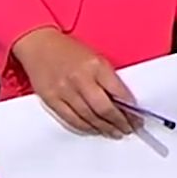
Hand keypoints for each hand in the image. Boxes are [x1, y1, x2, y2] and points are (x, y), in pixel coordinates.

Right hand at [12, 28, 138, 137]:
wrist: (38, 44)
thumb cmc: (70, 50)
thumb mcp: (96, 58)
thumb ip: (108, 79)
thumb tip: (123, 103)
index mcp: (96, 65)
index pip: (118, 92)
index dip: (130, 109)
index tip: (137, 118)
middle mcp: (80, 79)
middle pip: (104, 109)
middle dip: (119, 122)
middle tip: (128, 129)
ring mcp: (64, 90)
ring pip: (88, 117)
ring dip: (104, 128)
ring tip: (114, 133)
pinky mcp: (51, 99)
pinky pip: (71, 119)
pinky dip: (85, 127)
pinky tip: (94, 130)